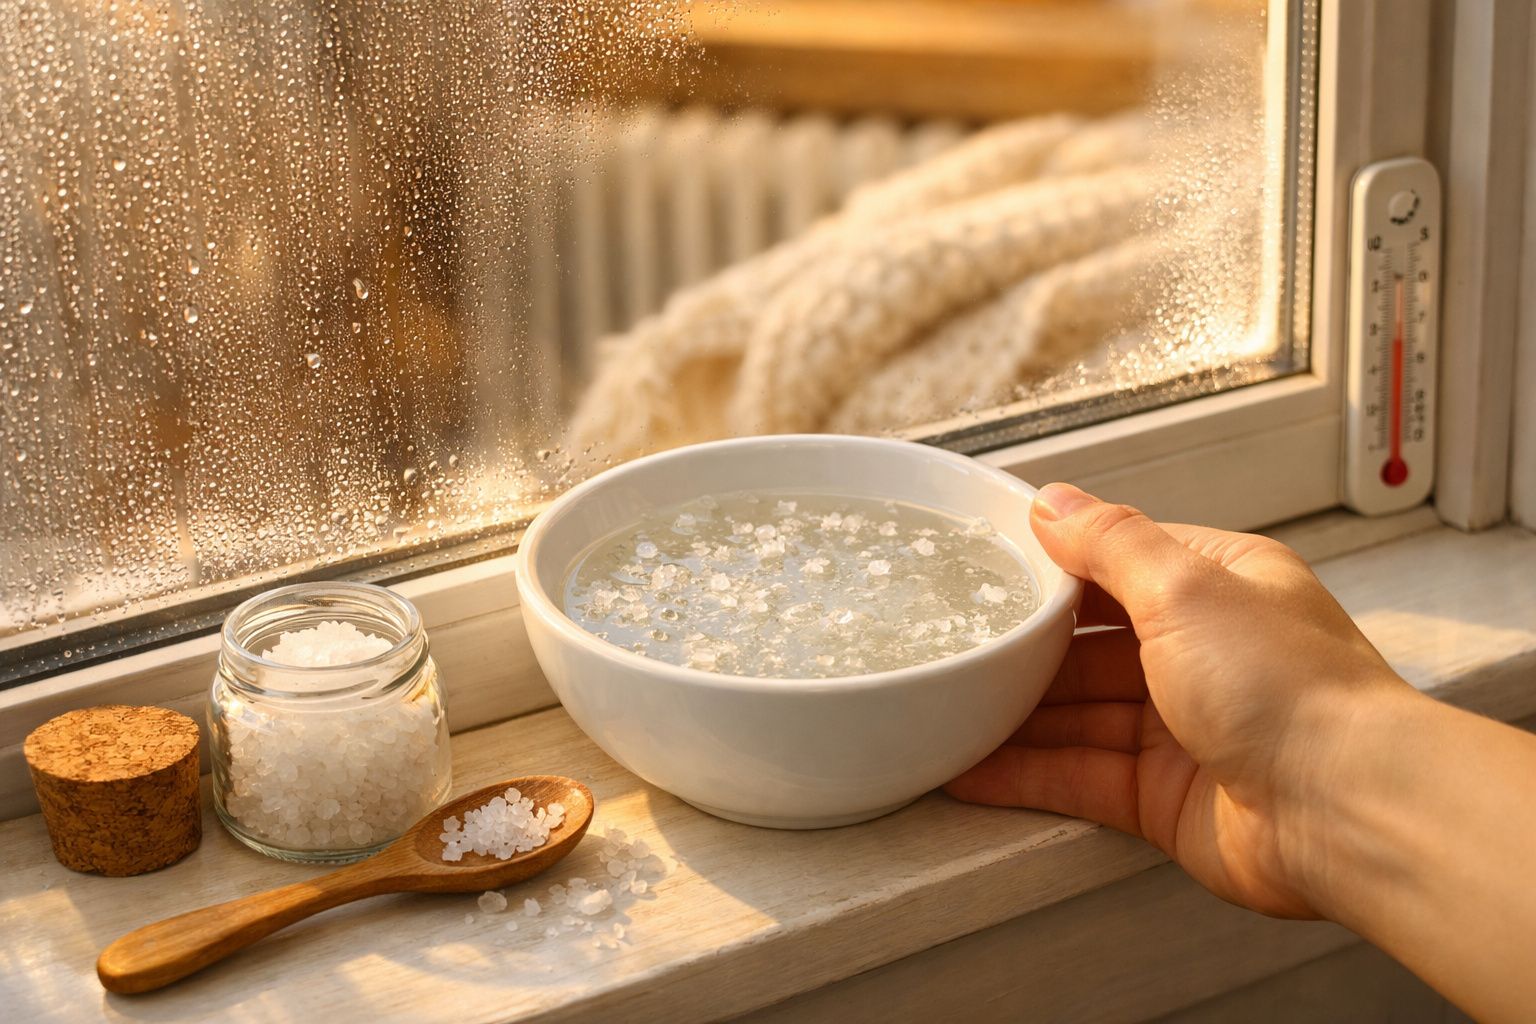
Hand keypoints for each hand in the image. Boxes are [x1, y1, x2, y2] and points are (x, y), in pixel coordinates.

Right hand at [945, 483, 1411, 917]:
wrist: (1346, 811)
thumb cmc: (1291, 690)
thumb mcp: (1186, 586)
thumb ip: (1110, 543)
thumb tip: (1054, 502)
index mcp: (1222, 586)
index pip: (1122, 562)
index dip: (1057, 564)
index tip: (989, 564)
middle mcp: (1206, 654)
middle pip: (1092, 643)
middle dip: (1027, 646)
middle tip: (956, 642)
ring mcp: (1184, 728)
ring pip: (1079, 713)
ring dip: (1016, 713)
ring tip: (948, 705)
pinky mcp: (1165, 796)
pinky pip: (1080, 775)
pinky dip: (1026, 773)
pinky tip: (971, 768)